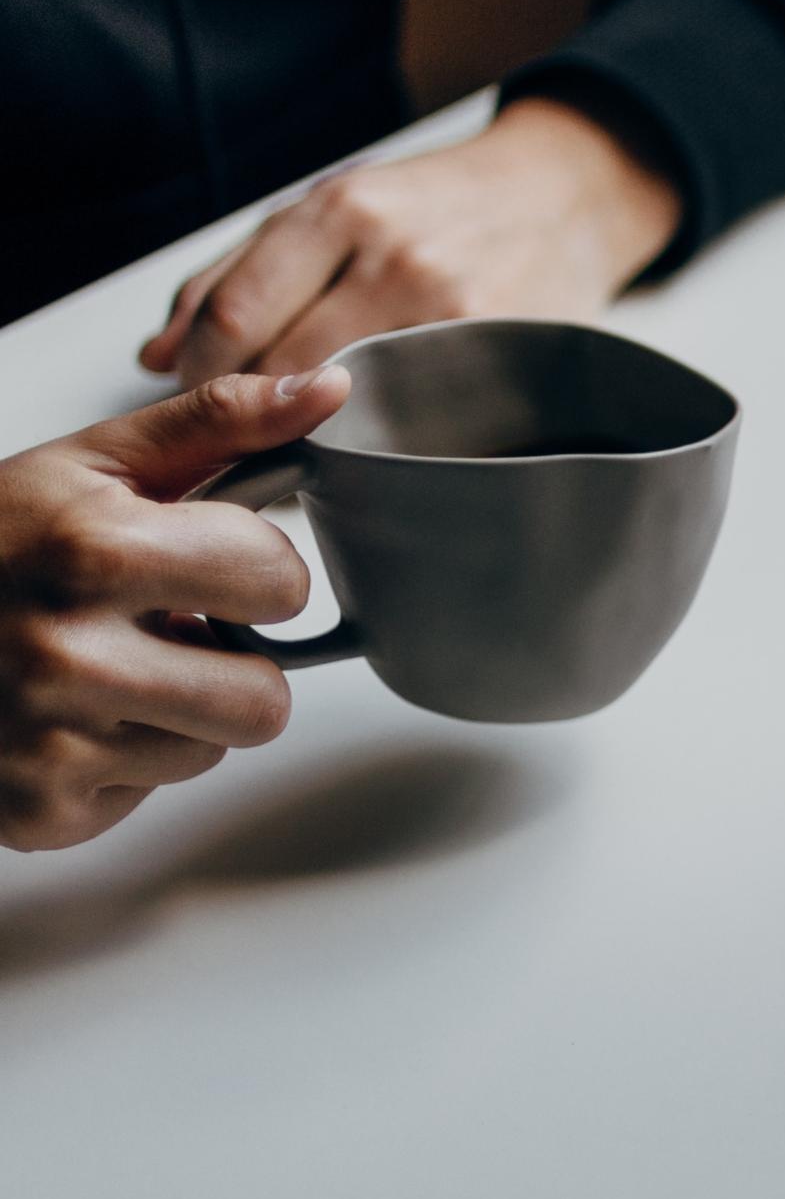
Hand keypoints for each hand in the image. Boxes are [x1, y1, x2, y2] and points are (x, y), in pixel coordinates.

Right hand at [0, 370, 349, 850]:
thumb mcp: (97, 464)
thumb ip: (222, 423)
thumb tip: (328, 387)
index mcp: (93, 551)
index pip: (280, 583)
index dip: (254, 570)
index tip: (203, 561)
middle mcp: (67, 655)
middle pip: (265, 698)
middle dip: (231, 662)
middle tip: (166, 629)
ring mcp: (49, 744)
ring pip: (213, 749)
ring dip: (181, 713)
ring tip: (111, 669)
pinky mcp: (41, 811)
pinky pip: (151, 793)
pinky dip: (124, 760)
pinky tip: (72, 716)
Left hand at [139, 96, 682, 386]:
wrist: (566, 196)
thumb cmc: (443, 206)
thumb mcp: (338, 206)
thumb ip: (239, 272)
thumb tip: (155, 355)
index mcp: (342, 209)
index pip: (236, 316)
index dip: (200, 375)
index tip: (197, 399)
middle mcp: (395, 256)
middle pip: (284, 368)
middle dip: (248, 413)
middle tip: (244, 435)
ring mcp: (453, 310)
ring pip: (348, 403)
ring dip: (311, 434)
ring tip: (305, 441)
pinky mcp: (499, 353)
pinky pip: (416, 417)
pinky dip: (381, 439)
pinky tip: (373, 439)